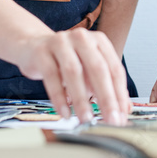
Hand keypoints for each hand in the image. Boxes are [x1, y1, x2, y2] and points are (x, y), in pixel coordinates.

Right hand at [15, 28, 131, 125]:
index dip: (120, 94)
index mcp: (99, 41)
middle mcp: (82, 38)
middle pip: (98, 69)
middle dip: (106, 97)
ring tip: (86, 119)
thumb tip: (124, 110)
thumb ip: (106, 87)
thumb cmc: (65, 61)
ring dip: (81, 100)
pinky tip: (65, 113)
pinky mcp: (42, 52)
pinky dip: (59, 98)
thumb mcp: (88, 70)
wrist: (33, 47)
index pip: (114, 69)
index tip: (122, 115)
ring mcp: (61, 42)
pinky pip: (51, 76)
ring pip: (73, 72)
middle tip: (110, 119)